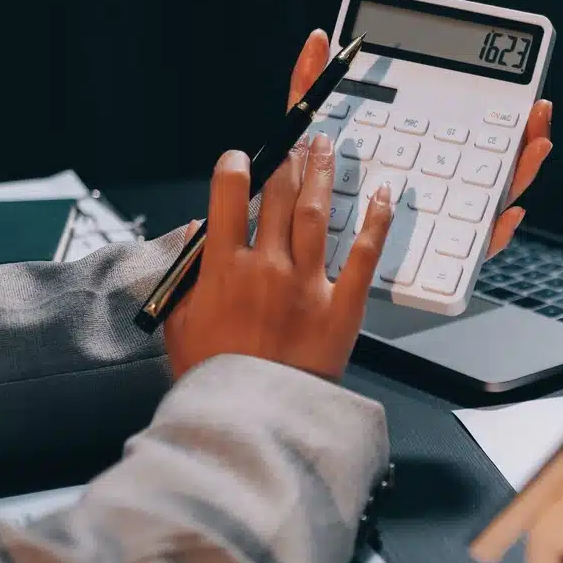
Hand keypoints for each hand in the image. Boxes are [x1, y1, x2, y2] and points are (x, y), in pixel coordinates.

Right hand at [164, 139, 393, 381]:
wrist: (252, 420)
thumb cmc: (215, 379)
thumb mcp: (179, 325)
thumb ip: (186, 278)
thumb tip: (196, 237)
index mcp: (223, 270)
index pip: (227, 200)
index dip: (234, 170)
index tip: (239, 158)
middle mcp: (266, 268)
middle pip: (276, 198)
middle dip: (284, 162)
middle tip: (293, 143)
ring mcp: (307, 285)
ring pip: (315, 213)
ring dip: (319, 174)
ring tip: (324, 147)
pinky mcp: (341, 307)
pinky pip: (363, 255)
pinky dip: (375, 221)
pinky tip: (382, 194)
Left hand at [287, 29, 552, 258]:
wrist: (306, 270)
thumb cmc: (315, 198)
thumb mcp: (313, 137)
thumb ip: (312, 87)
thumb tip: (318, 39)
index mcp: (419, 159)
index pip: (473, 135)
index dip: (506, 118)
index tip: (530, 98)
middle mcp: (440, 192)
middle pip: (494, 164)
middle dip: (526, 137)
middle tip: (539, 113)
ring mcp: (443, 225)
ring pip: (493, 201)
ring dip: (521, 174)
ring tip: (534, 148)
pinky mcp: (436, 262)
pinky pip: (473, 251)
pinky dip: (496, 235)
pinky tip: (506, 215)